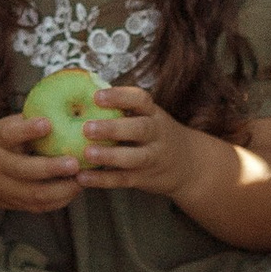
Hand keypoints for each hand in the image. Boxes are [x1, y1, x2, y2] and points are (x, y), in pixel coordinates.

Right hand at [0, 107, 85, 216]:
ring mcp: (4, 188)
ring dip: (60, 189)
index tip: (47, 123)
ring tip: (81, 179)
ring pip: (33, 194)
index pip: (9, 135)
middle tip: (74, 163)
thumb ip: (30, 121)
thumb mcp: (7, 127)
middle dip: (50, 168)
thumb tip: (68, 106)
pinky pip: (39, 206)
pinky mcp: (14, 204)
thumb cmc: (1, 142)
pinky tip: (74, 190)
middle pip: (22, 170)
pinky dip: (59, 200)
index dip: (27, 130)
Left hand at [66, 79, 197, 196]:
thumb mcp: (148, 116)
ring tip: (86, 153)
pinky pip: (123, 180)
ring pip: (134, 158)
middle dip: (113, 128)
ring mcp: (152, 158)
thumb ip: (123, 108)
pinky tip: (82, 177)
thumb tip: (81, 91)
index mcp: (154, 114)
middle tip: (86, 127)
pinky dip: (102, 180)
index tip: (96, 96)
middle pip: (139, 129)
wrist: (189, 166)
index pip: (141, 100)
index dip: (119, 96)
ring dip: (109, 156)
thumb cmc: (154, 134)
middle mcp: (156, 134)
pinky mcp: (144, 179)